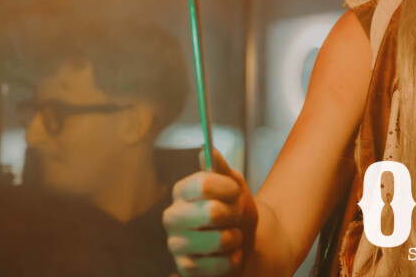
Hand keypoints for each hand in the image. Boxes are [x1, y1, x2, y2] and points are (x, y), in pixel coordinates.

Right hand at [164, 149, 258, 276]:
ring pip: (220, 240)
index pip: (204, 184)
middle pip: (212, 212)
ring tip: (231, 236)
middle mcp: (172, 217)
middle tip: (235, 217)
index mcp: (182, 191)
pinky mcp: (185, 269)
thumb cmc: (235, 210)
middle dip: (234, 215)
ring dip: (236, 238)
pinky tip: (227, 255)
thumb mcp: (234, 185)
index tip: (236, 192)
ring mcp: (176, 245)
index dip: (228, 188)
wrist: (243, 242)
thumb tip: (206, 149)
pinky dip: (233, 259)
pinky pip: (221, 264)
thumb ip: (221, 168)